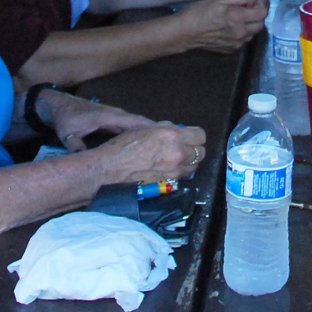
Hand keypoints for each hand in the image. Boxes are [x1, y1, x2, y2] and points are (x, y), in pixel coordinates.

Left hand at [44, 94, 167, 152]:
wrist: (59, 104)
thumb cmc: (65, 117)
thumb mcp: (68, 132)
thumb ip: (75, 144)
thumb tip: (80, 158)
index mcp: (110, 117)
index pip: (135, 123)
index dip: (151, 130)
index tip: (168, 136)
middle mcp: (118, 115)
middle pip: (144, 124)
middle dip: (160, 132)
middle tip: (180, 141)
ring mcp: (118, 117)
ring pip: (141, 125)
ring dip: (155, 133)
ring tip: (173, 143)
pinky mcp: (116, 121)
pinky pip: (136, 127)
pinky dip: (146, 133)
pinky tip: (155, 142)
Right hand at [88, 122, 208, 182]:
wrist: (111, 169)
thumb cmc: (124, 146)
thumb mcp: (147, 128)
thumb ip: (167, 128)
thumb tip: (177, 129)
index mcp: (172, 136)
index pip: (200, 135)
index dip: (194, 134)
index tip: (189, 135)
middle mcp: (177, 154)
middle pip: (201, 152)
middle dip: (194, 148)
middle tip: (183, 146)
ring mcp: (174, 171)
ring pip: (194, 166)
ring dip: (188, 162)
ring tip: (175, 158)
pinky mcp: (169, 183)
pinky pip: (182, 176)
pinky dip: (179, 172)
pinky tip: (168, 168)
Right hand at [176, 0, 266, 51]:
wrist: (186, 32)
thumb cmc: (201, 12)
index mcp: (238, 18)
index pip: (262, 12)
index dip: (258, 5)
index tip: (250, 2)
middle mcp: (240, 33)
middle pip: (260, 24)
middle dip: (256, 16)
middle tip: (245, 10)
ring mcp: (237, 43)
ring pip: (253, 33)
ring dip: (250, 26)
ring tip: (237, 19)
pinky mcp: (231, 49)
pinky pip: (244, 41)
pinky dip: (242, 34)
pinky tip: (230, 28)